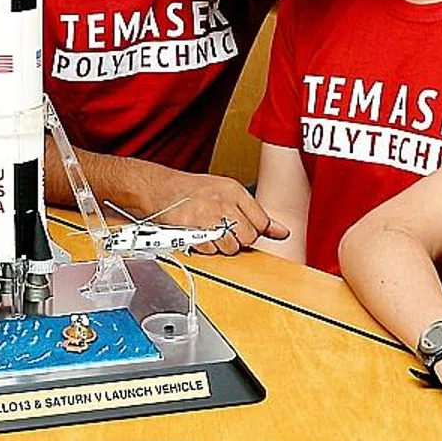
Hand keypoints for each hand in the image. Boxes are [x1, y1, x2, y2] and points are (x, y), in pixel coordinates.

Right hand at [152, 172, 289, 255]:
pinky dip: (205, 248)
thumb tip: (283, 232)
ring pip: (231, 248)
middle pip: (248, 237)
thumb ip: (256, 213)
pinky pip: (210, 251)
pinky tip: (199, 235)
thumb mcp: (228, 193)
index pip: (261, 222)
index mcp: (234, 190)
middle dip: (238, 239)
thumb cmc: (193, 191)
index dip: (252, 230)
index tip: (242, 228)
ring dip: (222, 246)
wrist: (159, 189)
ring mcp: (206, 217)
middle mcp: (222, 202)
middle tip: (224, 231)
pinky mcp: (192, 231)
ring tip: (210, 232)